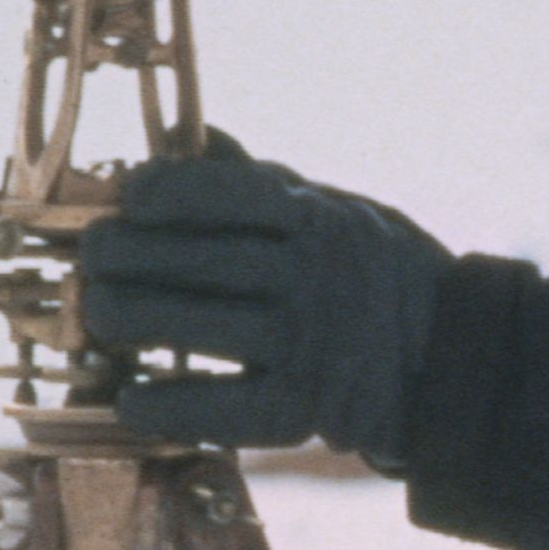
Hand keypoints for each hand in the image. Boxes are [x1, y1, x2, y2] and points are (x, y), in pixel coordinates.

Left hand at [80, 141, 443, 456]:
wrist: (455, 362)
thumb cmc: (377, 277)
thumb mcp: (337, 212)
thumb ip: (263, 185)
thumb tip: (194, 139)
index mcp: (318, 219)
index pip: (224, 193)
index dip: (162, 191)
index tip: (127, 198)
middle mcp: (314, 277)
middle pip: (193, 260)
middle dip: (122, 256)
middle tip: (93, 260)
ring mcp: (308, 345)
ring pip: (193, 326)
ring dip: (126, 319)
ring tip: (98, 315)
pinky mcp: (305, 410)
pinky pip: (220, 408)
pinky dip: (166, 405)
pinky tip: (130, 397)